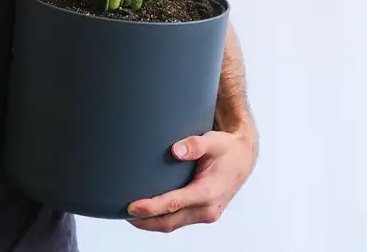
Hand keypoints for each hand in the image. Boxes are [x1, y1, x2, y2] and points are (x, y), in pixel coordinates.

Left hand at [127, 128, 255, 232]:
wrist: (244, 158)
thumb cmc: (226, 148)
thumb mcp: (214, 141)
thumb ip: (195, 144)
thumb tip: (175, 150)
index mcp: (208, 192)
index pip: (173, 204)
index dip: (150, 207)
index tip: (131, 206)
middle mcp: (207, 208)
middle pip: (169, 221)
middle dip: (145, 221)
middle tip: (122, 213)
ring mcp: (206, 213)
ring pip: (173, 224)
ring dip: (152, 222)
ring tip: (131, 214)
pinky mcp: (204, 213)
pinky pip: (179, 220)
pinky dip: (163, 218)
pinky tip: (150, 211)